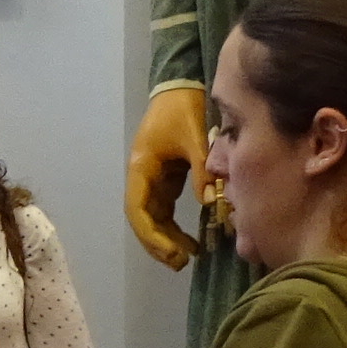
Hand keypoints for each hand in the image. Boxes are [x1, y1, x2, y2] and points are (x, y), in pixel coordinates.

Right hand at [126, 85, 209, 271]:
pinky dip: (173, 226)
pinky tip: (191, 239)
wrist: (180, 85)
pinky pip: (164, 209)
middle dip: (158, 243)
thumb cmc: (183, 108)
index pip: (137, 209)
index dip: (151, 234)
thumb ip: (201, 167)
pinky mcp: (165, 177)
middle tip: (182, 262)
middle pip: (143, 219)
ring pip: (152, 217)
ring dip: (165, 238)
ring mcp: (152, 178)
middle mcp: (142, 176)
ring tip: (187, 256)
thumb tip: (209, 201)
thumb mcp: (194, 136)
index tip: (171, 252)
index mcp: (142, 166)